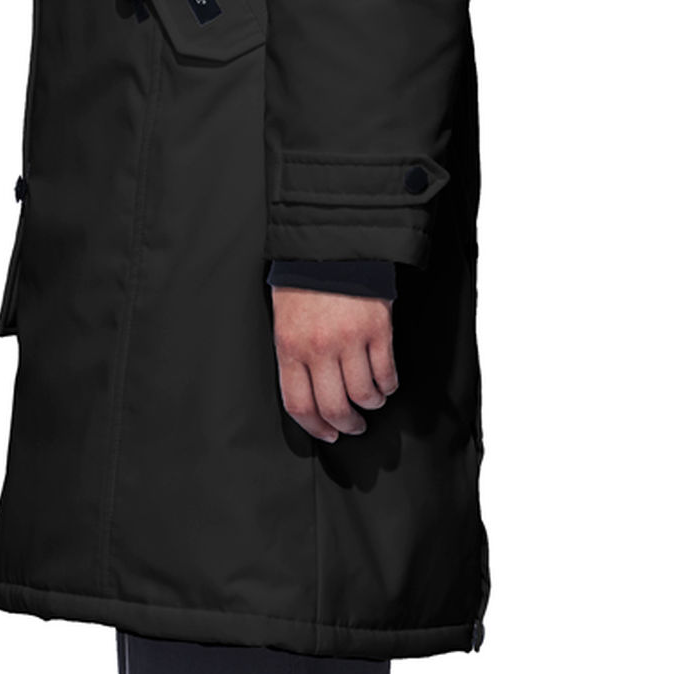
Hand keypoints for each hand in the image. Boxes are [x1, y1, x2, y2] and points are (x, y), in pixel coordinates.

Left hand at [270, 287, 397, 442]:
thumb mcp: (284, 317)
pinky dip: (388, 385)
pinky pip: (386, 373)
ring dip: (370, 405)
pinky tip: (385, 383)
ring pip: (364, 395)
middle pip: (334, 407)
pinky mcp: (378, 329)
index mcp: (290, 346)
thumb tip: (307, 390)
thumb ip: (293, 354)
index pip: (299, 405)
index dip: (314, 427)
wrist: (331, 240)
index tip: (326, 433)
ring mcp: (350, 339)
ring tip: (371, 402)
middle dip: (345, 425)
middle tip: (352, 426)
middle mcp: (319, 348)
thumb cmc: (303, 277)